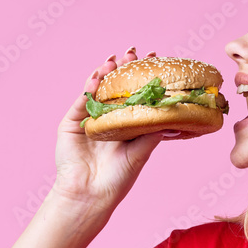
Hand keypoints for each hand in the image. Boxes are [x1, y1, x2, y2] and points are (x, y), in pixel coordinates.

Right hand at [49, 47, 177, 211]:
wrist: (91, 194)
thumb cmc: (119, 178)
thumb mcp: (142, 152)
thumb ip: (153, 132)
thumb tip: (175, 115)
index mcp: (126, 124)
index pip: (136, 94)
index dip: (143, 78)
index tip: (155, 60)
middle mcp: (108, 118)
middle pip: (116, 87)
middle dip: (124, 69)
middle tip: (133, 53)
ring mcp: (89, 119)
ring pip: (98, 89)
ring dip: (106, 73)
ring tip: (115, 60)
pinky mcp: (72, 123)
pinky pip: (82, 100)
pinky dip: (89, 86)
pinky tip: (98, 75)